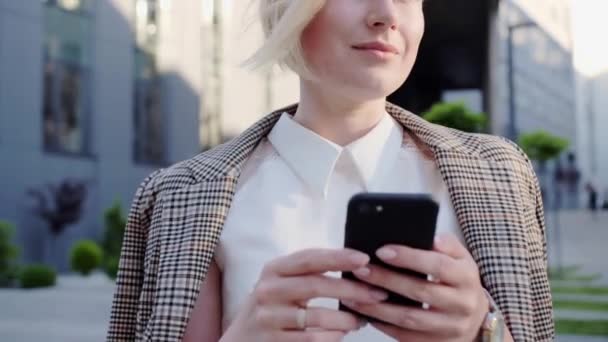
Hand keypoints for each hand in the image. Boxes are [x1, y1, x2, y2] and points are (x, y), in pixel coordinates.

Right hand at [221, 248, 388, 341]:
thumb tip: (357, 265)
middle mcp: (267, 290)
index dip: (337, 257)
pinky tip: (341, 334)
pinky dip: (332, 337)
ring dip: (346, 319)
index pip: (309, 258)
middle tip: (376, 293)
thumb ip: (310, 274)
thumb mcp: (283, 284)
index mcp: (273, 269)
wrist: (240, 341)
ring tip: (360, 320)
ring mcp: (268, 318)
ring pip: (317, 317)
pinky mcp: (273, 341)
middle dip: (351, 290)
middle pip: (316, 285)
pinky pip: (312, 340)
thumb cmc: (273, 308)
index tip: (364, 258)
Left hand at [342, 234, 488, 341]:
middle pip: (420, 292)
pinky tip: (366, 313)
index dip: (409, 258)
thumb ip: (447, 244)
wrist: (476, 319)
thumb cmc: (459, 282)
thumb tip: (430, 237)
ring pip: (410, 319)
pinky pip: (406, 337)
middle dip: (387, 280)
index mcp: (467, 278)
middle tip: (361, 270)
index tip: (382, 251)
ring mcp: (450, 328)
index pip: (438, 265)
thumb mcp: (461, 259)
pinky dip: (384, 326)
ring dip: (378, 307)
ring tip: (354, 294)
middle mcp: (462, 304)